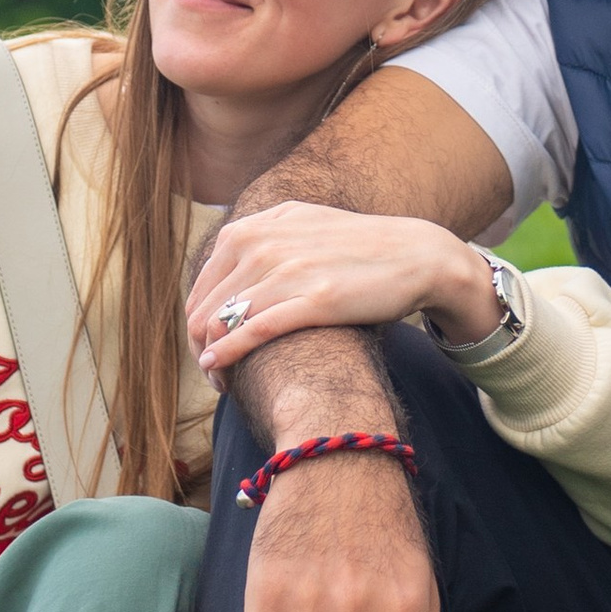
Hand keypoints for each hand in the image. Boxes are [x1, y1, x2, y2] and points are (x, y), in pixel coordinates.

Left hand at [190, 204, 493, 372]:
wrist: (415, 254)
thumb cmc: (355, 248)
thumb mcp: (299, 227)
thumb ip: (259, 239)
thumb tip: (224, 267)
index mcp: (253, 228)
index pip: (200, 284)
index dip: (195, 322)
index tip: (205, 348)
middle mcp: (263, 244)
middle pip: (204, 307)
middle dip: (198, 346)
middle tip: (210, 375)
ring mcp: (288, 270)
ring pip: (221, 321)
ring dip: (211, 358)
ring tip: (219, 384)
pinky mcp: (314, 300)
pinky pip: (252, 330)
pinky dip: (227, 353)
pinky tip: (218, 370)